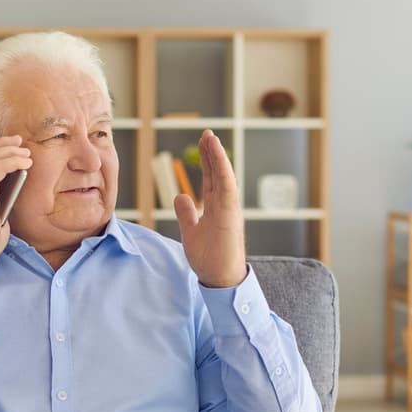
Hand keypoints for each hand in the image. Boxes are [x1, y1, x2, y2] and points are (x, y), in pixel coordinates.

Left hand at [174, 130, 246, 287]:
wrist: (220, 279)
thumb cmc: (210, 258)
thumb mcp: (192, 231)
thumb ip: (187, 213)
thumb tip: (181, 196)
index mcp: (217, 207)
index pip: (212, 178)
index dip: (208, 160)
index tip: (203, 142)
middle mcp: (225, 205)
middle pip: (218, 173)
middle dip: (212, 152)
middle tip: (206, 133)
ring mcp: (229, 209)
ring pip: (224, 176)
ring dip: (218, 156)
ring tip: (211, 137)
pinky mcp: (230, 215)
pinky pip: (227, 188)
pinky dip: (223, 170)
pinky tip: (218, 155)